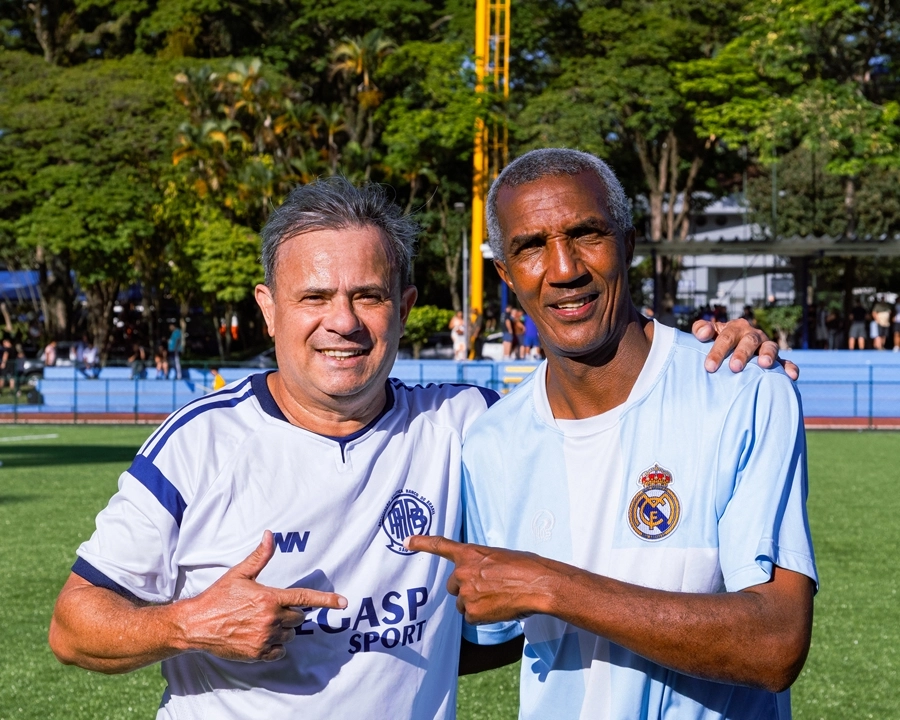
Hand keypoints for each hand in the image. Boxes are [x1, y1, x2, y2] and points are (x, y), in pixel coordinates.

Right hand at [180, 530, 346, 661]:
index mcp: (270, 598)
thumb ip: (259, 556)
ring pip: (290, 635)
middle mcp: (271, 619)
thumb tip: (270, 535)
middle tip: (270, 608)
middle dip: (290, 613)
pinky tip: (261, 637)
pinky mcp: (257, 653)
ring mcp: (265, 638)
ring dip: (283, 629)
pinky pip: (279, 651)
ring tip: (262, 622)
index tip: (343, 603)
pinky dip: (275, 646)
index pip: (305, 598)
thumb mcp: (239, 574)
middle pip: (298, 618)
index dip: (327, 600)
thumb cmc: (218, 597)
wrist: (196, 624)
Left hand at [405, 535, 558, 624]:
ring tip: (499, 598)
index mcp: (470, 553)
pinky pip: (471, 618)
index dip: (422, 543)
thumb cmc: (526, 567)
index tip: (407, 541)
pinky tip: (499, 609)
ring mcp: (466, 593)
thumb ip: (482, 564)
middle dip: (466, 589)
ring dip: (476, 604)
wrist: (538, 584)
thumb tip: (481, 578)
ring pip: (463, 604)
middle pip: (453, 586)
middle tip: (489, 589)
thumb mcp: (500, 557)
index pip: (440, 546)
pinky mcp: (472, 612)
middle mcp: (462, 572)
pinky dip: (483, 617)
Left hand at [692, 318, 799, 380]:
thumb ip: (701, 329)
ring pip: (770, 347)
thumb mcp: (708, 333)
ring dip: (768, 355)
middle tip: (735, 367)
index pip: (726, 337)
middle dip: (742, 354)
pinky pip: (786, 362)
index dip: (718, 351)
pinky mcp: (777, 359)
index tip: (709, 367)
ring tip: (764, 365)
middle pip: (749, 341)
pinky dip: (790, 367)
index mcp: (735, 328)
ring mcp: (766, 346)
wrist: (734, 348)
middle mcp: (752, 335)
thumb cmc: (717, 342)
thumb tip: (702, 334)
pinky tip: (791, 376)